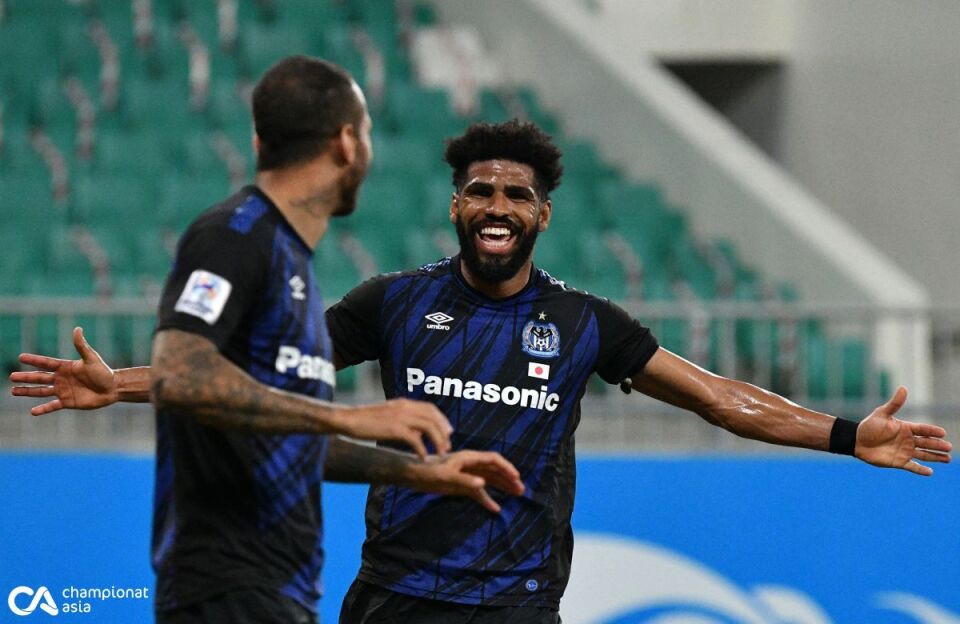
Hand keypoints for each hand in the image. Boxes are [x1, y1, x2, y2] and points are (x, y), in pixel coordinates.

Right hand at [9, 327, 117, 414]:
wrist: (113, 388)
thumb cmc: (104, 372)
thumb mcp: (92, 358)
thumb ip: (82, 345)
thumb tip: (77, 329)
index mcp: (65, 367)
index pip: (46, 363)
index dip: (34, 360)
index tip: (20, 357)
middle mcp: (61, 379)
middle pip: (40, 378)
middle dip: (26, 377)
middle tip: (11, 376)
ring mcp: (63, 391)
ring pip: (41, 391)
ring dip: (28, 391)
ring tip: (13, 391)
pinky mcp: (68, 402)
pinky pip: (52, 406)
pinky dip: (43, 409)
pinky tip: (33, 412)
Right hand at [337, 398, 453, 460]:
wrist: (348, 419)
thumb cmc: (365, 420)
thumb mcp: (388, 416)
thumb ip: (404, 421)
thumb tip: (417, 433)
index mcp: (404, 403)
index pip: (430, 408)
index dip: (442, 419)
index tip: (448, 431)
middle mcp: (405, 407)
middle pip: (433, 417)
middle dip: (443, 432)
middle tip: (447, 445)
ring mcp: (401, 417)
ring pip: (429, 427)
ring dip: (437, 441)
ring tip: (440, 453)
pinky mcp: (394, 429)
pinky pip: (415, 440)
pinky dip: (422, 450)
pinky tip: (423, 458)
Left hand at [406, 450, 525, 512]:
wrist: (412, 474)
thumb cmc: (427, 472)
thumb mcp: (445, 477)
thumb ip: (464, 480)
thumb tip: (484, 484)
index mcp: (469, 458)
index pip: (493, 459)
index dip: (506, 467)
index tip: (516, 477)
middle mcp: (470, 465)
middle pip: (494, 470)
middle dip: (508, 478)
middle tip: (521, 490)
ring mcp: (466, 475)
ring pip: (489, 480)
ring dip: (502, 487)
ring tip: (516, 494)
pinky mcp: (461, 485)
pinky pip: (478, 492)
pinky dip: (487, 499)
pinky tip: (495, 509)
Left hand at [856, 386, 951, 475]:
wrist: (856, 441)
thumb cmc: (869, 426)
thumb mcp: (882, 413)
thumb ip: (894, 404)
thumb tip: (904, 388)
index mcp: (906, 428)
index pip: (923, 429)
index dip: (932, 431)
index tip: (942, 433)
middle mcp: (908, 440)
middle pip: (926, 442)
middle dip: (938, 445)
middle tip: (949, 447)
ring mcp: (904, 451)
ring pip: (924, 455)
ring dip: (935, 457)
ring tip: (947, 459)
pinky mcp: (899, 462)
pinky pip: (912, 466)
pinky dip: (920, 470)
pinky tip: (930, 472)